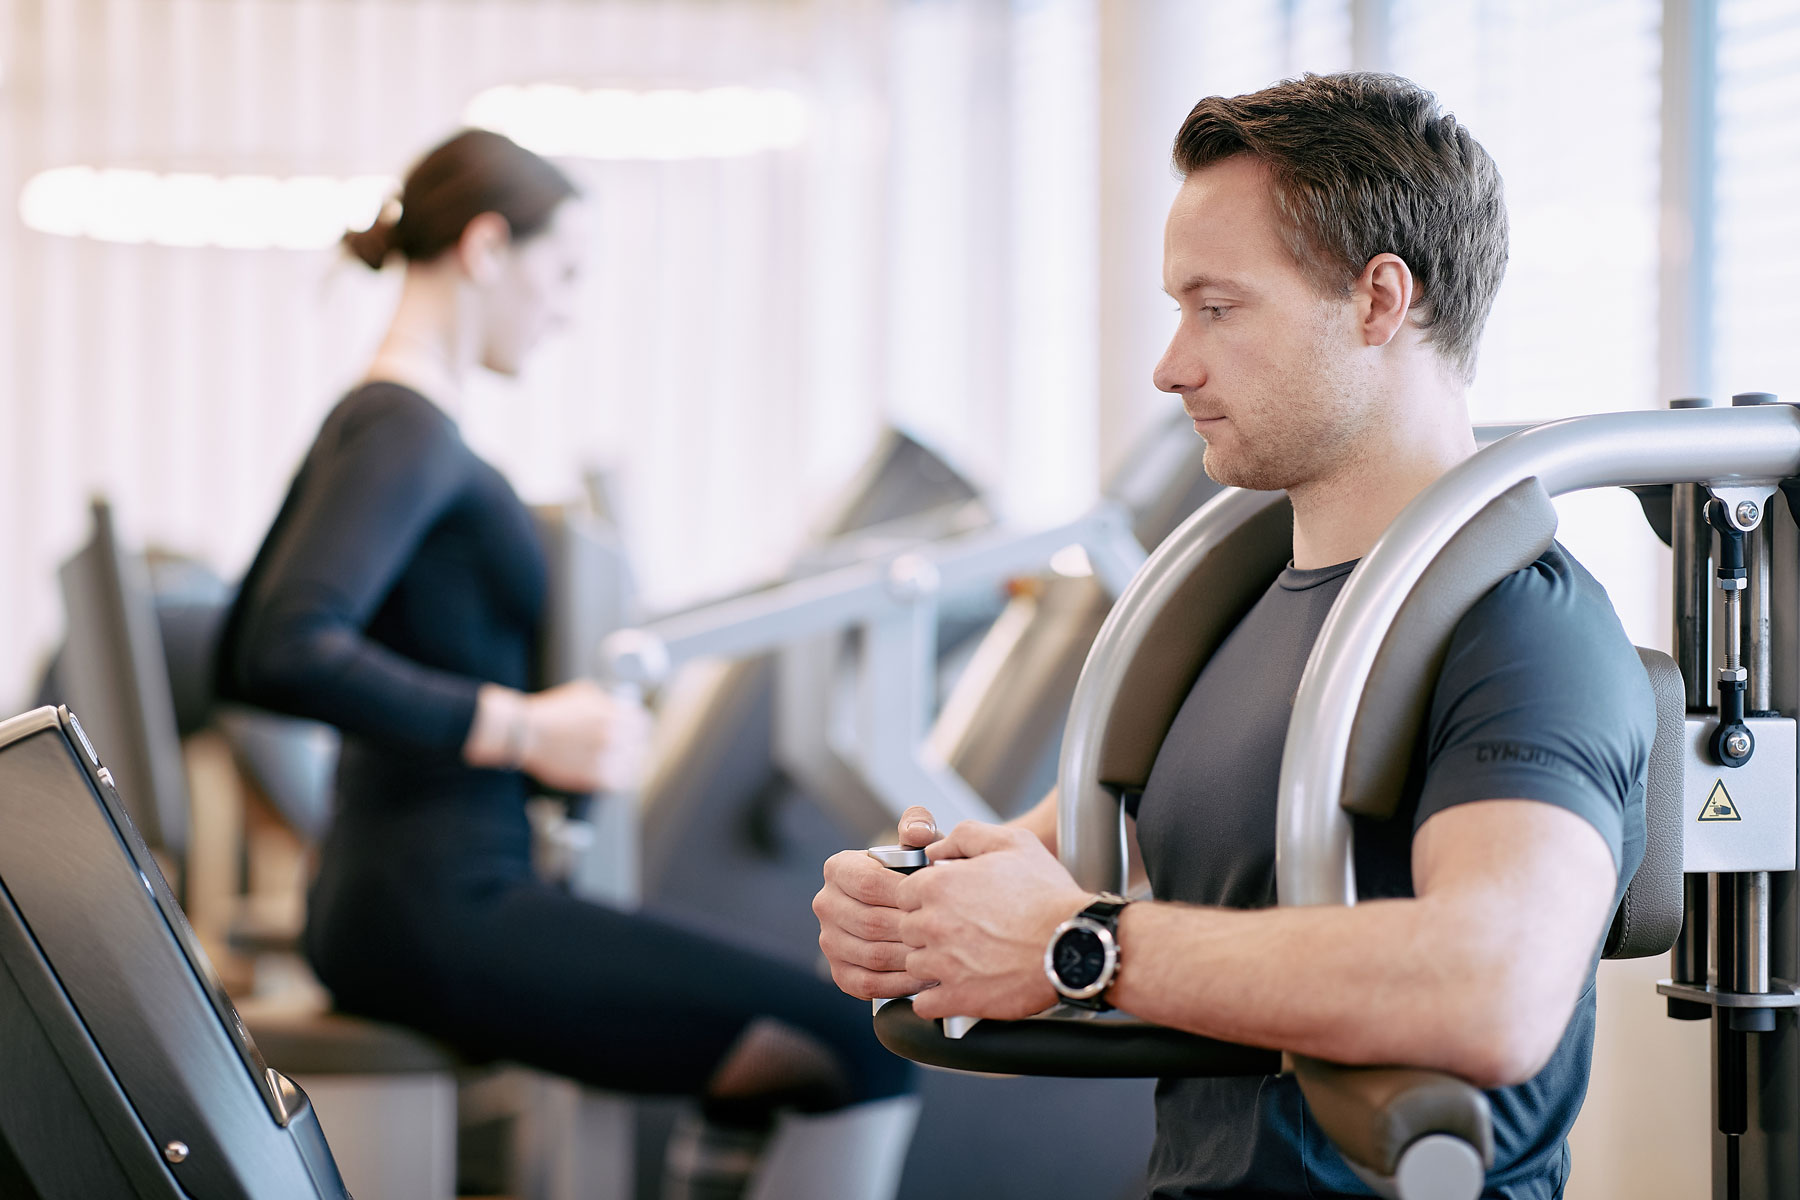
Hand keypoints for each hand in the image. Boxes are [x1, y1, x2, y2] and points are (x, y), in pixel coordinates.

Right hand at [524, 680, 650, 791]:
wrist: (528, 733)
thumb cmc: (553, 711)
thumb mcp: (585, 692)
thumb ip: (607, 700)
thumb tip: (621, 706)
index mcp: (615, 715)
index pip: (643, 724)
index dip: (639, 727)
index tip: (636, 732)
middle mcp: (614, 737)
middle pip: (639, 746)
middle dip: (633, 746)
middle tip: (626, 749)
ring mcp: (606, 758)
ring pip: (631, 766)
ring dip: (626, 764)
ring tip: (617, 763)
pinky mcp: (594, 779)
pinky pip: (618, 782)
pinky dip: (616, 779)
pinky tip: (610, 775)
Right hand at [813, 806, 942, 999]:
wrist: (908, 906)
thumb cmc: (915, 872)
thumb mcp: (917, 843)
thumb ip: (918, 825)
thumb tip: (918, 832)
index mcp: (838, 868)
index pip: (869, 883)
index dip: (905, 894)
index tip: (936, 899)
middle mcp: (826, 904)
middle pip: (871, 922)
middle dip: (912, 929)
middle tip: (945, 933)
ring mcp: (829, 941)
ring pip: (872, 955)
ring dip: (910, 958)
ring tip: (941, 954)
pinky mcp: (840, 973)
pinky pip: (869, 984)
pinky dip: (900, 984)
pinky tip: (925, 977)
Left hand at [900, 821, 1090, 1020]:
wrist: (1075, 943)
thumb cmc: (1048, 894)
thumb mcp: (1012, 842)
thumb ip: (966, 836)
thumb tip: (935, 850)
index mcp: (939, 885)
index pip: (905, 894)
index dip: (925, 898)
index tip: (945, 905)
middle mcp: (934, 923)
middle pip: (907, 930)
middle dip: (928, 930)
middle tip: (959, 931)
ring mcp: (943, 963)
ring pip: (914, 965)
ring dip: (932, 963)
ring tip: (963, 959)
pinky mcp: (957, 998)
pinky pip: (924, 1004)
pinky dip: (936, 999)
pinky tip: (957, 987)